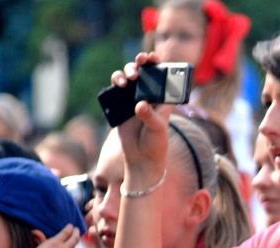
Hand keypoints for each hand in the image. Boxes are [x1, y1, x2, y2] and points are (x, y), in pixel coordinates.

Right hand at [110, 52, 171, 174]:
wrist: (140, 159)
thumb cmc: (156, 144)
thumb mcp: (157, 130)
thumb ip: (150, 116)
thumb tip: (139, 104)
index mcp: (163, 98)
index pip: (162, 75)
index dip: (158, 63)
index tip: (155, 57)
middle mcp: (148, 95)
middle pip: (144, 71)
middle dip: (142, 62)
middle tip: (141, 61)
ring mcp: (133, 98)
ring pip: (129, 76)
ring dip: (127, 71)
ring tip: (129, 78)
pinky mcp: (120, 104)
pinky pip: (117, 87)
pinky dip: (117, 81)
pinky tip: (119, 84)